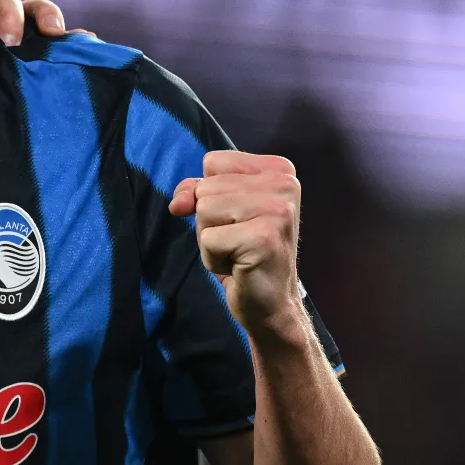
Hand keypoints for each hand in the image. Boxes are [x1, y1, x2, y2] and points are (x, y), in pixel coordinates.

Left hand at [169, 151, 304, 339]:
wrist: (269, 302)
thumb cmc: (242, 251)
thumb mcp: (215, 210)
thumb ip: (193, 191)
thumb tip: (179, 203)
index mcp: (279, 170)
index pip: (213, 161)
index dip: (209, 192)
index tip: (236, 217)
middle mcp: (285, 184)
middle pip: (206, 187)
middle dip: (210, 220)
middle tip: (238, 240)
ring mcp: (278, 210)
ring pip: (204, 210)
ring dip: (210, 238)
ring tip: (238, 251)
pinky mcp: (264, 238)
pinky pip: (209, 239)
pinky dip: (213, 258)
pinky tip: (239, 266)